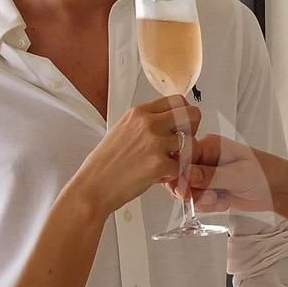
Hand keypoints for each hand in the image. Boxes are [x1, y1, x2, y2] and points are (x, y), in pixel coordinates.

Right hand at [70, 96, 200, 215]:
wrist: (93, 186)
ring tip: (170, 163)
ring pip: (191, 142)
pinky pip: (182, 166)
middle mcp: (149, 123)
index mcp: (139, 112)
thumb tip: (167, 121)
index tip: (183, 123)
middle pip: (191, 114)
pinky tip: (160, 177)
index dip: (185, 112)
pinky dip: (175, 174)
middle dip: (194, 129)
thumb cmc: (105, 163)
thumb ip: (145, 123)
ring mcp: (155, 143)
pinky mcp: (159, 164)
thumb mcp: (122, 130)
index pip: (177, 100)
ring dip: (185, 155)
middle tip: (184, 143)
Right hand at [181, 134, 275, 211]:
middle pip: (180, 176)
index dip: (179, 175)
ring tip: (219, 199)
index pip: (181, 158)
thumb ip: (210, 176)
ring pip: (187, 191)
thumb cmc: (264, 174)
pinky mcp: (210, 189)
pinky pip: (197, 200)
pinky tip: (223, 202)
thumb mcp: (237, 175)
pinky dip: (208, 206)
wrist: (278, 189)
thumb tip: (186, 175)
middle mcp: (204, 159)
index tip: (185, 190)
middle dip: (191, 191)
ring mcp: (206, 175)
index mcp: (209, 145)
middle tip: (209, 197)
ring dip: (201, 200)